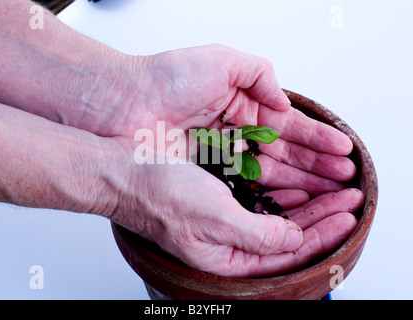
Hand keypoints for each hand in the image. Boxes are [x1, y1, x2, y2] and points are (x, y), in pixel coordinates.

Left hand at [102, 45, 355, 195]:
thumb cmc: (166, 79)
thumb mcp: (221, 61)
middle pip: (284, 152)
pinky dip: (270, 193)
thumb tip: (283, 101)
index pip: (288, 124)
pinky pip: (244, 186)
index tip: (342, 149)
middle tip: (344, 178)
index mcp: (240, 104)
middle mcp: (233, 131)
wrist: (125, 105)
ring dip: (301, 182)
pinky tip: (293, 201)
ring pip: (269, 172)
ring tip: (330, 192)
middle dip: (316, 165)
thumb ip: (259, 75)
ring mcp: (221, 156)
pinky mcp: (206, 175)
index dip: (316, 138)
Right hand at [110, 150, 363, 276]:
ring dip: (304, 201)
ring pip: (275, 215)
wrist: (124, 170)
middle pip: (286, 234)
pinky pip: (258, 198)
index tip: (347, 214)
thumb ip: (258, 234)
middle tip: (349, 198)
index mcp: (226, 257)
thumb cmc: (160, 194)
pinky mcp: (217, 199)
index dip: (321, 233)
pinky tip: (294, 181)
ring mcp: (222, 220)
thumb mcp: (215, 217)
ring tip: (331, 188)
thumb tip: (293, 238)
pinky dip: (280, 190)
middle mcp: (226, 242)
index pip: (286, 252)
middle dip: (321, 216)